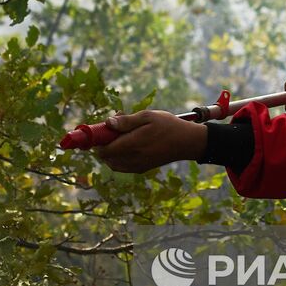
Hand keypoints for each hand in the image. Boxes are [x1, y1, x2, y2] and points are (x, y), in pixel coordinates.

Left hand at [93, 110, 207, 173]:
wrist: (187, 142)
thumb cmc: (168, 125)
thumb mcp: (148, 116)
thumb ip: (126, 121)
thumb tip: (108, 123)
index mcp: (133, 144)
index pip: (104, 149)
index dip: (99, 140)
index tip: (102, 129)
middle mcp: (133, 159)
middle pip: (106, 157)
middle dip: (104, 144)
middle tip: (114, 130)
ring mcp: (138, 166)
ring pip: (113, 163)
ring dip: (111, 152)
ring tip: (122, 137)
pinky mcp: (142, 169)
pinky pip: (122, 167)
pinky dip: (118, 158)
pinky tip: (127, 145)